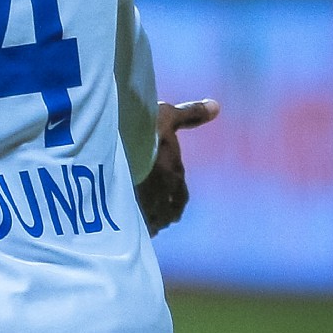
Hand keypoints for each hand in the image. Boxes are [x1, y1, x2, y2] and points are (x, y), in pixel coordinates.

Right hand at [137, 98, 217, 233]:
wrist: (116, 142)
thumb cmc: (143, 128)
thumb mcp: (167, 116)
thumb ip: (190, 114)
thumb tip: (217, 106)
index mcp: (174, 173)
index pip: (181, 194)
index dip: (176, 198)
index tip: (172, 204)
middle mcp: (163, 191)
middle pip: (168, 211)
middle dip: (165, 213)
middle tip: (159, 216)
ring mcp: (144, 201)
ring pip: (152, 220)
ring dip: (150, 221)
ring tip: (141, 223)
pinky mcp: (124, 207)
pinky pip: (132, 223)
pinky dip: (132, 226)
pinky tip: (125, 226)